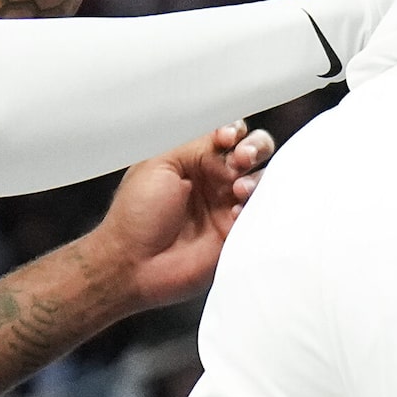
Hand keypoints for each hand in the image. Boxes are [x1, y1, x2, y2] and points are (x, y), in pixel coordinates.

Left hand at [79, 123, 276, 313]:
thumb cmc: (134, 216)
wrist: (131, 264)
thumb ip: (196, 144)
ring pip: (264, 179)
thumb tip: (231, 136)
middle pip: (255, 152)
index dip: (235, 132)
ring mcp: (228, 206)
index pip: (229, 136)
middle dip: (255, 148)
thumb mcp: (158, 164)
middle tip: (242, 159)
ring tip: (237, 190)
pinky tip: (236, 212)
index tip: (228, 138)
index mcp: (195, 162)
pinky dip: (257, 206)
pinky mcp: (238, 231)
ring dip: (256, 178)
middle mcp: (216, 181)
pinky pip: (263, 211)